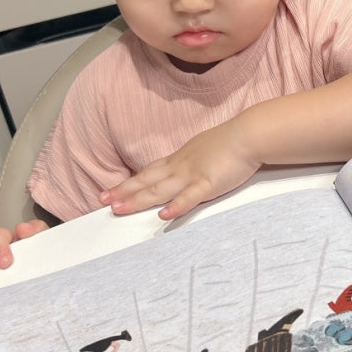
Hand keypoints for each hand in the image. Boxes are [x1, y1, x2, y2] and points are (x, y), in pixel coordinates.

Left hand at [99, 119, 259, 220]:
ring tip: (119, 210)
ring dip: (138, 200)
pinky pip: (189, 197)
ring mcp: (192, 175)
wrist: (249, 134)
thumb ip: (193, 162)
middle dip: (124, 192)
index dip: (129, 183)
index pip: (149, 173)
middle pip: (146, 181)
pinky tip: (163, 216)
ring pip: (159, 190)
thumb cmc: (231, 142)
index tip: (110, 191)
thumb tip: (185, 171)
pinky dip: (176, 207)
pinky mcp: (208, 183)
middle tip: (103, 201)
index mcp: (180, 159)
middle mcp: (180, 167)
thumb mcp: (204, 150)